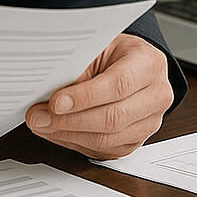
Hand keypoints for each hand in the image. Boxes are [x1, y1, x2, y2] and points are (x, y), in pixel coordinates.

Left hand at [25, 34, 173, 158]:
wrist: (129, 63)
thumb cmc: (113, 52)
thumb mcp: (97, 46)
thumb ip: (78, 67)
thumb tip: (47, 88)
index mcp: (149, 64)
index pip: (119, 85)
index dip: (85, 97)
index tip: (55, 102)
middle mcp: (156, 95)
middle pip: (114, 117)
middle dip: (70, 120)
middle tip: (39, 116)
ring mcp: (149, 122)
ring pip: (108, 139)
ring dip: (68, 134)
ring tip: (42, 125)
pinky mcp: (136, 141)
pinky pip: (105, 150)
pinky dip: (75, 143)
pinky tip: (57, 132)